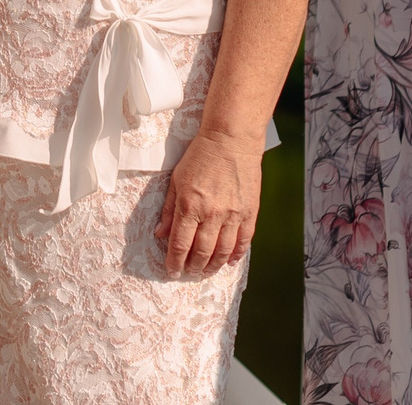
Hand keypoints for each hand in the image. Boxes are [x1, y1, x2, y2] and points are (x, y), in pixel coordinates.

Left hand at [154, 129, 260, 274]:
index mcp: (190, 205)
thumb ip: (170, 209)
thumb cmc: (200, 156)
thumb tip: (160, 234)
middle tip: (189, 272)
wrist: (231, 140)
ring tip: (206, 271)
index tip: (171, 271)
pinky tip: (230, 261)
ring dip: (213, 266)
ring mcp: (234, 215)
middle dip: (193, 267)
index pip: (180, 244)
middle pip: (202, 252)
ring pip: (223, 252)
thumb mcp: (176, 179)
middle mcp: (212, 214)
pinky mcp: (250, 212)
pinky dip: (237, 255)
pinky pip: (244, 241)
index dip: (175, 261)